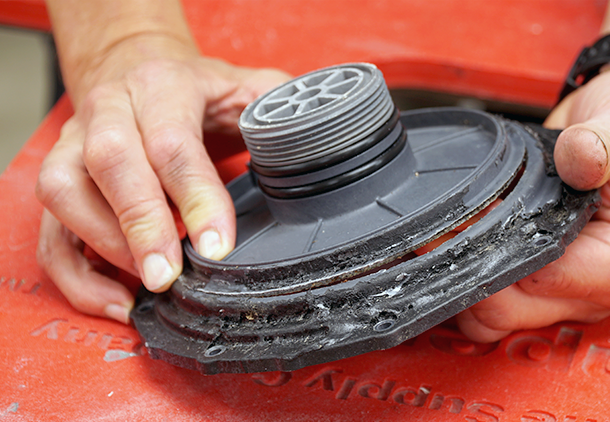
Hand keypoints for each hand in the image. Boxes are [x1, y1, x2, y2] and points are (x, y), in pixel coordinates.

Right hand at [35, 37, 289, 323]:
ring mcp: (75, 144)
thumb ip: (277, 109)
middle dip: (141, 226)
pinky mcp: (60, 177)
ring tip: (147, 285)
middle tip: (168, 276)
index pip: (173, 142)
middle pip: (112, 164)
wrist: (136, 66)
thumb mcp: (245, 85)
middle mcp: (110, 112)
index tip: (217, 246)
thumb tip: (313, 143)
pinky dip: (77, 274)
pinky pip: (48, 231)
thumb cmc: (196, 88)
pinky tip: (116, 300)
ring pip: (64, 193)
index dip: (195, 197)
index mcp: (162, 87)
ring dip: (104, 246)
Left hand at [457, 65, 609, 341]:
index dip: (500, 248)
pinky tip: (460, 242)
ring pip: (493, 319)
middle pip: (511, 309)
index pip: (545, 280)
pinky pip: (488, 307)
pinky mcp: (537, 290)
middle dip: (473, 267)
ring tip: (453, 231)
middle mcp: (597, 294)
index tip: (477, 213)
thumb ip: (609, 144)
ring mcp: (564, 296)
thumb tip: (579, 157)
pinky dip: (466, 280)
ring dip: (463, 280)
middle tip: (450, 222)